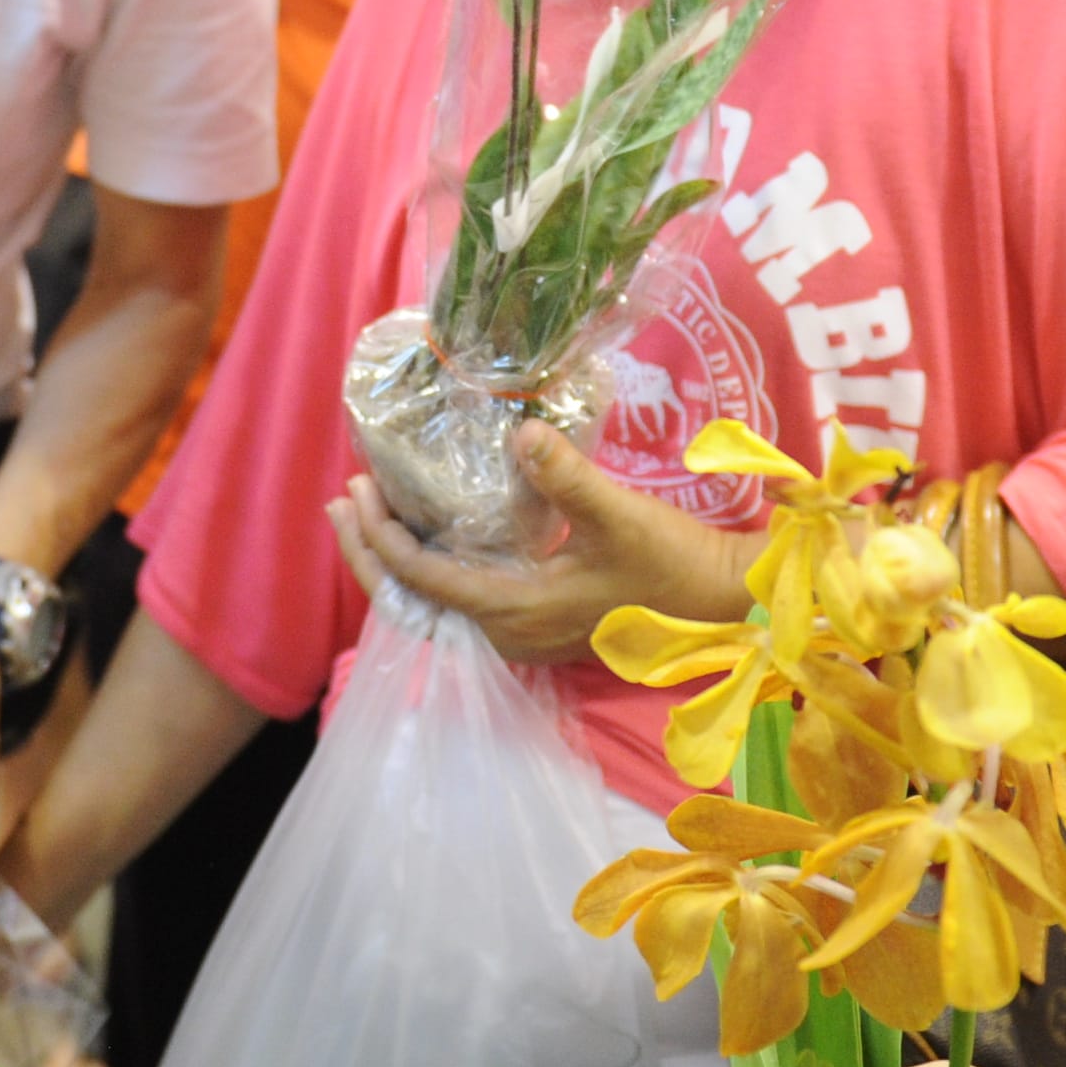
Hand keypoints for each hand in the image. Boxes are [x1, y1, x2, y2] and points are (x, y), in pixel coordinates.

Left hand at [323, 421, 735, 664]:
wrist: (723, 604)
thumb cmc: (672, 565)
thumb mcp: (619, 515)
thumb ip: (566, 476)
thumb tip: (519, 433)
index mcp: (514, 613)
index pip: (423, 581)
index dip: (383, 538)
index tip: (358, 491)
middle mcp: (507, 633)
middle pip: (413, 602)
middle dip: (370, 553)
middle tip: (342, 500)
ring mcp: (522, 632)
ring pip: (436, 603)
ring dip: (399, 559)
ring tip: (368, 512)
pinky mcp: (539, 621)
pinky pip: (464, 598)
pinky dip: (434, 566)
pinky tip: (432, 530)